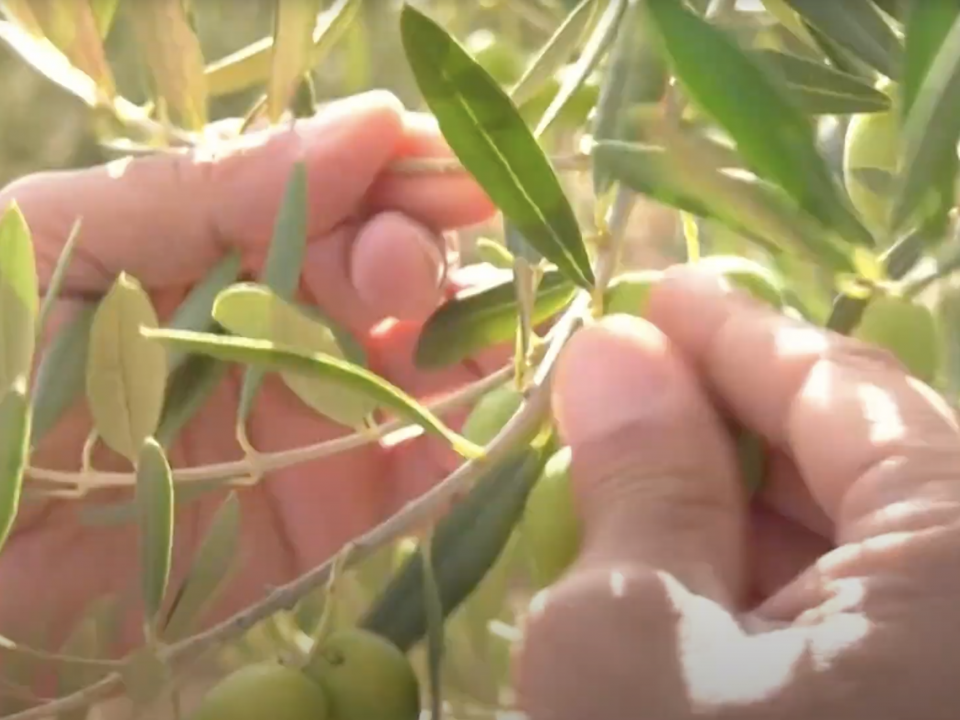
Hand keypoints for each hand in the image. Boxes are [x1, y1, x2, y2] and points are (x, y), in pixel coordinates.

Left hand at [0, 91, 498, 678]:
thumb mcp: (65, 256)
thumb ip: (196, 191)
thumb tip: (366, 129)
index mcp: (224, 250)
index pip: (334, 190)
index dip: (390, 171)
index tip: (430, 160)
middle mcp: (288, 326)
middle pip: (395, 269)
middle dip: (418, 253)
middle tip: (402, 269)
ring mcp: (323, 420)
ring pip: (434, 359)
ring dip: (471, 338)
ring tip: (473, 336)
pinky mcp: (343, 515)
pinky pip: (430, 470)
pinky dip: (472, 441)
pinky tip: (489, 415)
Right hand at [516, 266, 959, 718]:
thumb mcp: (627, 642)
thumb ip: (639, 479)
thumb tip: (615, 346)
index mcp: (959, 572)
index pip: (851, 395)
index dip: (738, 336)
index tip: (656, 295)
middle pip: (866, 468)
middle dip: (735, 423)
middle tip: (631, 391)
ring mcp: (946, 669)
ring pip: (861, 551)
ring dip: (744, 509)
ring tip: (643, 483)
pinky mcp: (912, 706)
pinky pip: (858, 625)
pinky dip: (770, 588)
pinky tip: (692, 582)